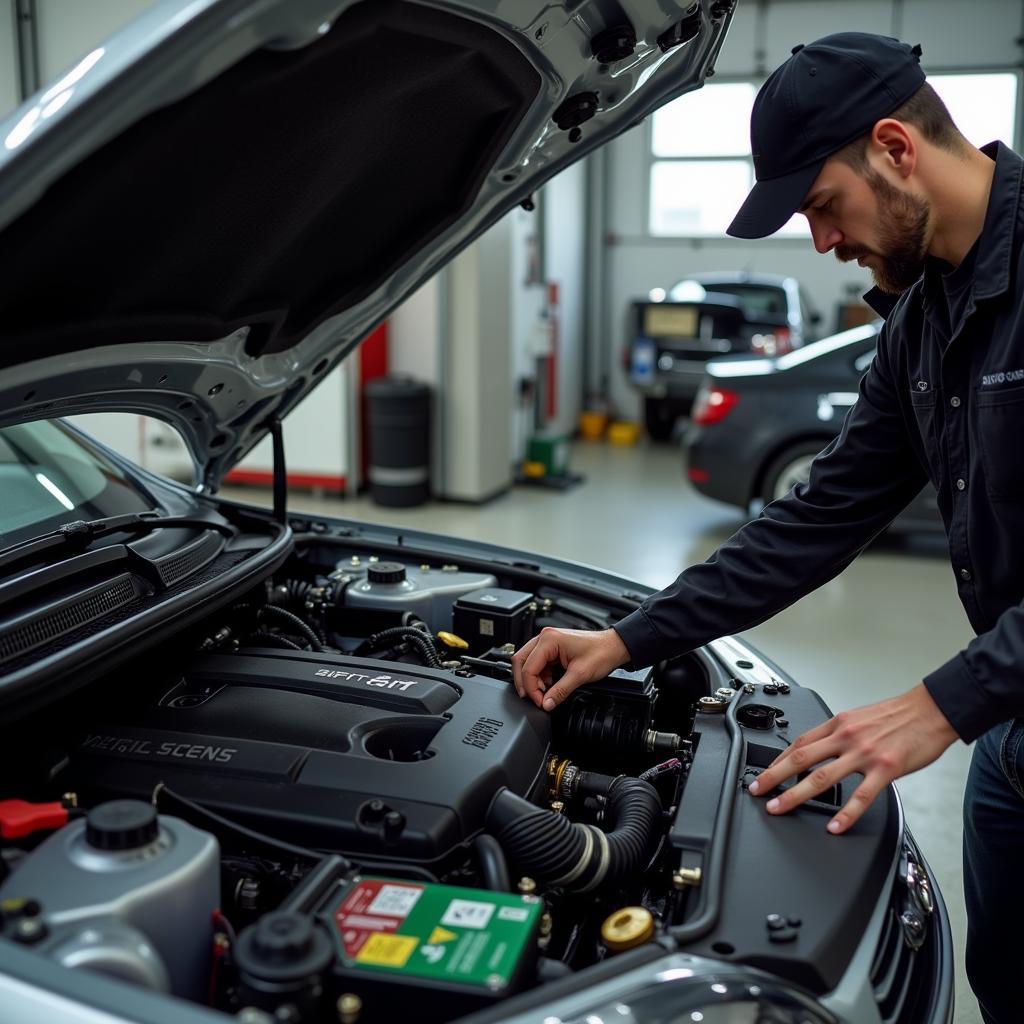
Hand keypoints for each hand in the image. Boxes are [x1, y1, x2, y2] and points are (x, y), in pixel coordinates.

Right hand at [512, 627, 629, 710]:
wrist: (614, 647)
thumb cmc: (601, 652)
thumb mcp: (580, 675)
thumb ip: (560, 691)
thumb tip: (546, 703)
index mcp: (549, 640)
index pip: (528, 667)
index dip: (531, 689)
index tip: (540, 702)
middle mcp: (545, 637)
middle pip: (521, 662)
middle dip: (525, 683)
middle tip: (534, 699)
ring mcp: (548, 642)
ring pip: (527, 662)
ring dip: (532, 680)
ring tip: (543, 693)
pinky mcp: (552, 648)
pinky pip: (538, 663)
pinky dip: (539, 677)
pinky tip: (548, 686)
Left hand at [747, 683, 958, 833]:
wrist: (932, 710)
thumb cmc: (898, 715)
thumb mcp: (860, 717)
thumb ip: (840, 734)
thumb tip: (822, 750)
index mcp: (838, 723)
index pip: (799, 743)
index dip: (778, 760)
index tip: (764, 773)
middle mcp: (846, 736)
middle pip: (800, 758)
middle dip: (774, 776)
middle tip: (758, 791)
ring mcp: (864, 753)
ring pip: (822, 777)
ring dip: (795, 795)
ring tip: (780, 808)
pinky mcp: (886, 769)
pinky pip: (861, 796)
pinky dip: (846, 814)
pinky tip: (834, 827)